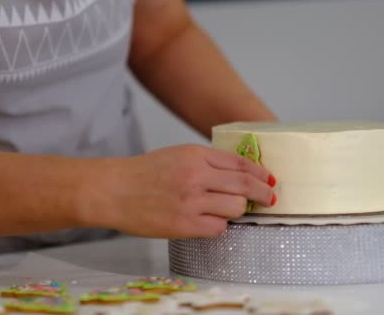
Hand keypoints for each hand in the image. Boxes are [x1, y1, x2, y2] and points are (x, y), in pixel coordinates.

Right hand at [102, 144, 275, 238]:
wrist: (113, 190)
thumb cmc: (143, 173)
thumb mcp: (177, 155)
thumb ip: (207, 162)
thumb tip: (240, 174)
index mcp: (196, 155)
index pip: (240, 164)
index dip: (260, 173)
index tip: (269, 180)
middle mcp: (196, 176)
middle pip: (245, 186)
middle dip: (263, 194)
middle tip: (269, 199)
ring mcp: (191, 201)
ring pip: (235, 208)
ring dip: (237, 210)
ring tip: (228, 210)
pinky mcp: (184, 224)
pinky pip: (219, 228)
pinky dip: (219, 226)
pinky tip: (209, 222)